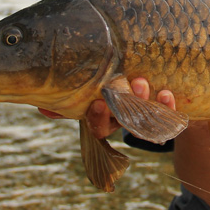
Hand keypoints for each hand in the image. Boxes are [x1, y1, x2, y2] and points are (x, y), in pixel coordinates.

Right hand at [39, 78, 175, 139]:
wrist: (154, 90)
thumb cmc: (114, 89)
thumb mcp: (91, 92)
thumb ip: (70, 99)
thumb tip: (40, 106)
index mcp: (106, 118)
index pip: (98, 126)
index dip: (96, 118)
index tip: (96, 103)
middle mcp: (126, 120)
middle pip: (122, 121)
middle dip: (120, 108)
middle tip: (116, 93)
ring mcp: (146, 116)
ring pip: (144, 115)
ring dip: (142, 100)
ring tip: (140, 82)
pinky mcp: (167, 111)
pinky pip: (169, 111)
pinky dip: (167, 104)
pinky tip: (165, 92)